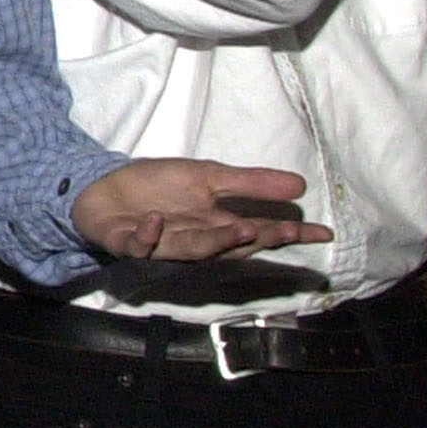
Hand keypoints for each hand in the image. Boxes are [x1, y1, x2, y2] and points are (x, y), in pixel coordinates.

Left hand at [70, 159, 321, 264]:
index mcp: (215, 226)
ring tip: (240, 228)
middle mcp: (194, 242)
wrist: (103, 187)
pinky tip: (156, 222)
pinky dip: (147, 236)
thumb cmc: (158, 187)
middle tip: (282, 230)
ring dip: (214, 242)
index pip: (259, 233)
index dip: (289, 234)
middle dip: (255, 239)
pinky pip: (138, 245)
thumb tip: (300, 185)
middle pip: (230, 246)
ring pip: (192, 250)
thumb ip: (249, 185)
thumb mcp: (208, 177)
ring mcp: (161, 244)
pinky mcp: (127, 242)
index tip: (323, 233)